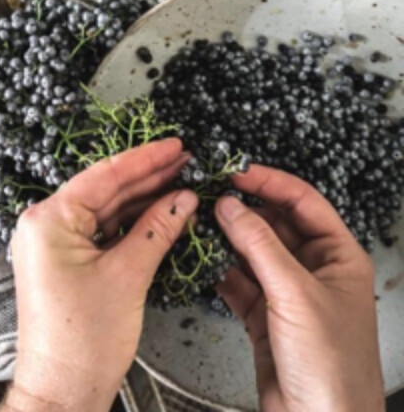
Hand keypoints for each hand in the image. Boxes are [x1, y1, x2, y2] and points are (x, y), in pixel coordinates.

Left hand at [2, 139, 195, 411]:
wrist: (63, 386)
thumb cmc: (86, 336)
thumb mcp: (127, 275)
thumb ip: (156, 230)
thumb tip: (183, 197)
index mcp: (47, 219)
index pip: (103, 177)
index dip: (144, 159)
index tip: (176, 144)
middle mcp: (43, 224)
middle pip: (103, 190)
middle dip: (146, 176)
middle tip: (186, 159)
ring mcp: (51, 244)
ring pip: (103, 211)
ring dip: (141, 198)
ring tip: (181, 180)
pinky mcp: (63, 262)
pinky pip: (99, 232)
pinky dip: (129, 223)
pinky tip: (159, 212)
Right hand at [215, 166, 383, 411]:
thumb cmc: (331, 364)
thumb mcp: (295, 295)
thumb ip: (260, 246)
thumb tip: (230, 205)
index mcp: (338, 257)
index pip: (304, 203)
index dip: (270, 183)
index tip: (234, 170)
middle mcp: (314, 271)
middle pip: (275, 224)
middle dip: (242, 209)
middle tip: (207, 193)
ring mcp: (288, 294)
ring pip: (252, 252)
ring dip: (226, 238)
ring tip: (196, 221)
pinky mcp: (264, 317)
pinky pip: (238, 282)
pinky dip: (218, 270)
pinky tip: (199, 259)